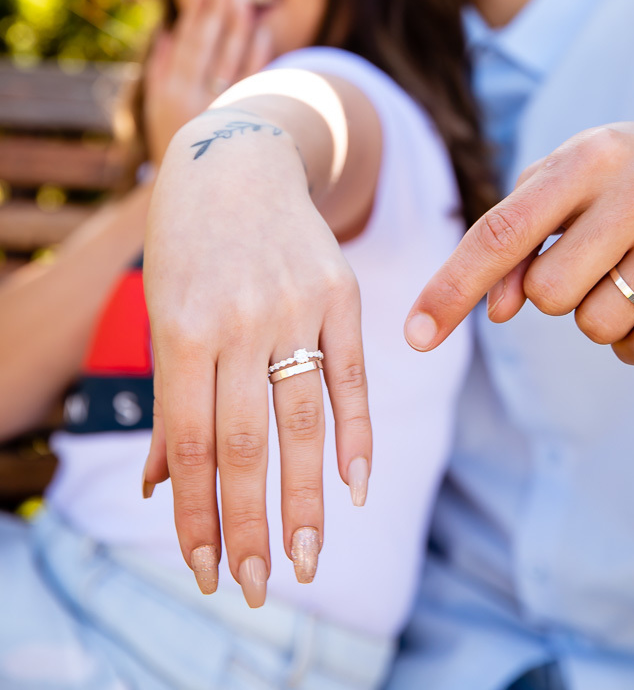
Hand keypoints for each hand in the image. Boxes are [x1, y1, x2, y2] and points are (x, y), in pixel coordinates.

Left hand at [142, 113, 371, 606]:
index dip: (198, 514)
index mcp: (183, 328)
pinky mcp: (341, 292)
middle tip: (258, 588)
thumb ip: (171, 401)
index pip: (193, 444)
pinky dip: (357, 435)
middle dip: (250, 526)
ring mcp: (296, 304)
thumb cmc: (186, 246)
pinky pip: (352, 375)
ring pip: (303, 421)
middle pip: (247, 444)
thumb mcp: (162, 313)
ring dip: (307, 500)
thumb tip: (163, 488)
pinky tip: (358, 488)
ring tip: (309, 560)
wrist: (238, 159)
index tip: (205, 570)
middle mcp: (240, 319)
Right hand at [144, 0, 273, 165]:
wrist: (195, 190)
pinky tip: (264, 31)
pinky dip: (259, 55)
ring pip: (231, 59)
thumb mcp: (158, 108)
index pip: (186, 40)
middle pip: (208, 44)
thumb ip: (161, 69)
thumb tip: (167, 32)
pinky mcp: (244, 121)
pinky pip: (254, 82)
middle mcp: (192, 99)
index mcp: (169, 91)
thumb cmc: (173, 142)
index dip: (196, 7)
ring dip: (239, 25)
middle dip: (217, 8)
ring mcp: (220, 110)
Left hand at [404, 107, 633, 367]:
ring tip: (620, 271)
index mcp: (586, 158)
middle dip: (549, 292)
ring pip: (599, 325)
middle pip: (550, 294)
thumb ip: (513, 239)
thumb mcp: (558, 180)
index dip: (453, 286)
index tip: (416, 334)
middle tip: (581, 258)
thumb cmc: (616, 173)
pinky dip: (633, 344)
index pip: (503, 233)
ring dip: (594, 313)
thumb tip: (494, 309)